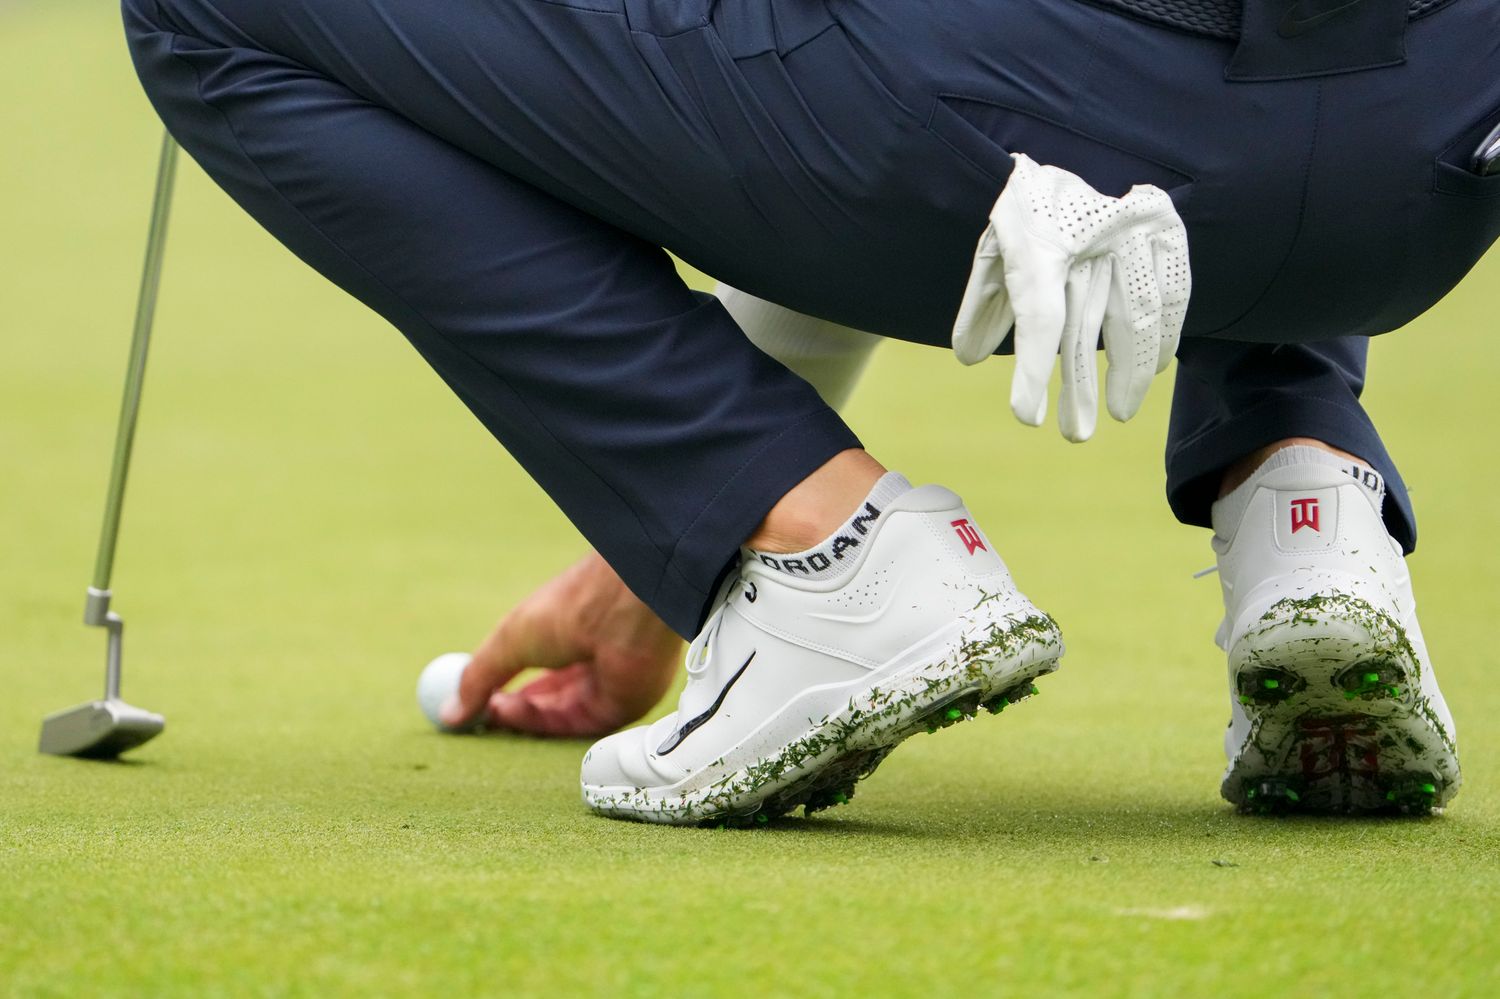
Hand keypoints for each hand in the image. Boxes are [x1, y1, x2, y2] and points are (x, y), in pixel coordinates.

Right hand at [440, 552, 682, 736]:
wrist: (620, 608)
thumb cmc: (568, 609)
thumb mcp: (509, 639)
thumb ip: (479, 677)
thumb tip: (448, 714)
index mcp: (572, 633)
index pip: (537, 671)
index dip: (504, 689)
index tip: (470, 703)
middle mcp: (591, 661)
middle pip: (547, 701)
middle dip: (509, 711)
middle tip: (473, 719)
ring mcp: (607, 685)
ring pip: (556, 716)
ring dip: (519, 717)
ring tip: (490, 708)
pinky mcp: (620, 707)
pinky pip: (574, 726)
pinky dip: (540, 724)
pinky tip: (511, 710)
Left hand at [951, 153, 1190, 441]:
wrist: (1057, 152)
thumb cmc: (1020, 208)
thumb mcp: (990, 252)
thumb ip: (981, 304)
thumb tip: (968, 358)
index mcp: (1038, 238)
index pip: (1040, 318)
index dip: (1032, 371)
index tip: (1026, 416)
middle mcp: (1090, 233)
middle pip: (1090, 327)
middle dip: (1082, 387)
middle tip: (1075, 434)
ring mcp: (1132, 227)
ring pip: (1138, 315)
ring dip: (1131, 371)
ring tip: (1119, 410)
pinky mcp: (1163, 226)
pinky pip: (1172, 289)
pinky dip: (1167, 332)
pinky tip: (1157, 368)